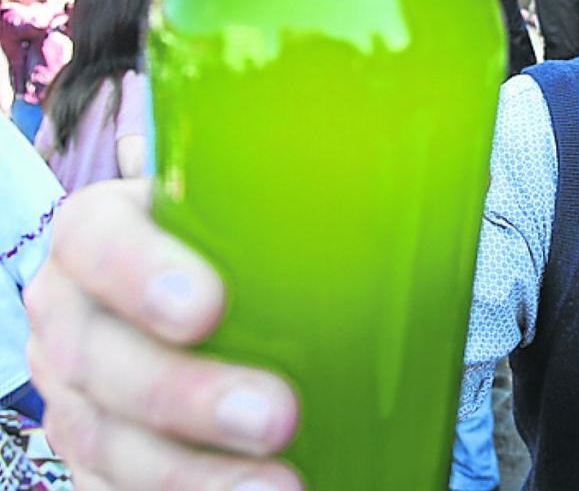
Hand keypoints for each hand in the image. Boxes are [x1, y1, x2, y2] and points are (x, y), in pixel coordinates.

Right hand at [24, 179, 301, 490]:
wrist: (206, 297)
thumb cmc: (245, 242)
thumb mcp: (262, 204)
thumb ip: (317, 192)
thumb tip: (435, 185)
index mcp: (104, 229)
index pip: (98, 238)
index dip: (138, 272)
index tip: (207, 308)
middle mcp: (75, 310)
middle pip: (98, 355)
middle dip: (186, 395)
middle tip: (276, 417)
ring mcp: (76, 391)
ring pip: (106, 439)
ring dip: (193, 473)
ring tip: (279, 487)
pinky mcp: (92, 454)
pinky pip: (117, 489)